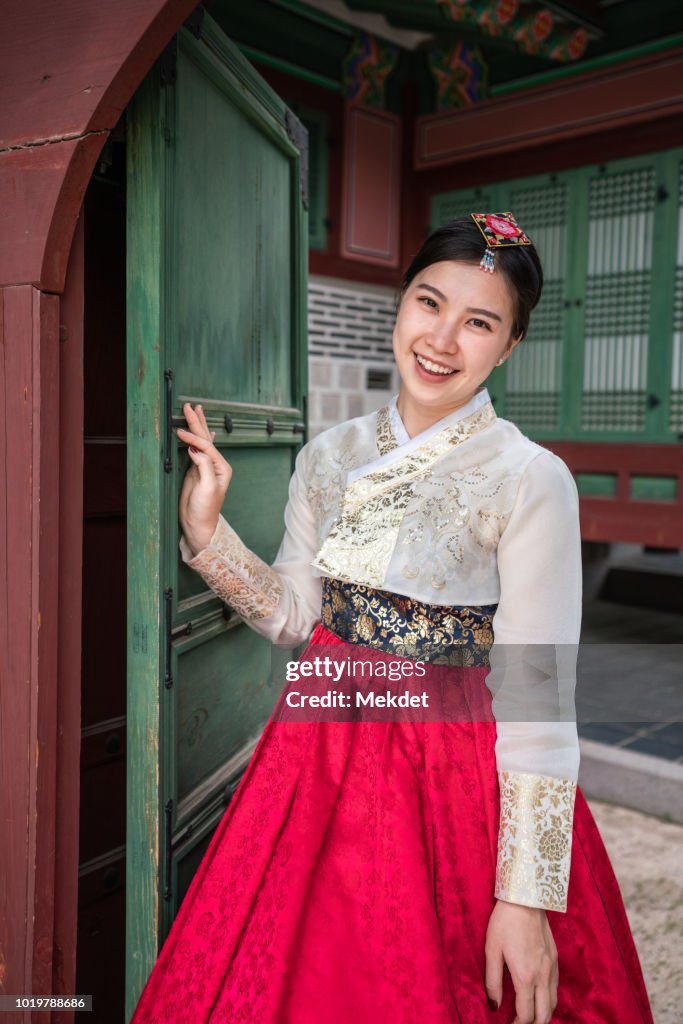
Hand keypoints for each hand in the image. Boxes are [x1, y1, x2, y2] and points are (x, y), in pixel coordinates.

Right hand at [176, 402, 231, 554]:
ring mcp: (205, 467)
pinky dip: (199, 438)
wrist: (198, 525)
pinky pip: (198, 449)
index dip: (193, 438)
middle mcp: (215, 465)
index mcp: (221, 467)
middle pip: (205, 438)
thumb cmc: (204, 510)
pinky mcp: (196, 471)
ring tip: (195, 410)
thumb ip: (203, 466)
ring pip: (201, 441)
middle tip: (189, 406)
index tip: (180, 432)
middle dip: (197, 422)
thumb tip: (196, 448)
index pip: (206, 446)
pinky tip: (205, 431)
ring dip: (198, 425)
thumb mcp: (207, 488)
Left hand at [485, 900, 557, 1022]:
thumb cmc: (504, 923)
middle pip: (545, 1014)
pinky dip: (549, 999)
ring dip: (544, 1014)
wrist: (525, 898)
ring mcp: (551, 967)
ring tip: (531, 1016)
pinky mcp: (555, 957)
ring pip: (553, 1002)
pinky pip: (556, 987)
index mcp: (525, 976)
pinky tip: (540, 996)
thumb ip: (493, 981)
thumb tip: (494, 1005)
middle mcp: (542, 976)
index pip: (526, 1014)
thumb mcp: (492, 950)